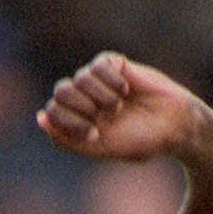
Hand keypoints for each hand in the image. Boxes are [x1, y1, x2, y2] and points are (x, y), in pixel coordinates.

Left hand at [37, 52, 200, 161]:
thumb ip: (68, 138)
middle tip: (107, 116)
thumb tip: (40, 119)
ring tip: (120, 106)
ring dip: (102, 96)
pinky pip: (99, 65)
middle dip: (82, 106)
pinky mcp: (113, 65)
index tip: (94, 133)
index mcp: (78, 123)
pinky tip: (126, 90)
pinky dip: (112, 81)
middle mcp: (84, 101)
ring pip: (80, 78)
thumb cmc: (139, 141)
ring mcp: (98, 82)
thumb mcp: (102, 148)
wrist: (172, 125)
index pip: (51, 113)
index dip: (68, 121)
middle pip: (61, 92)